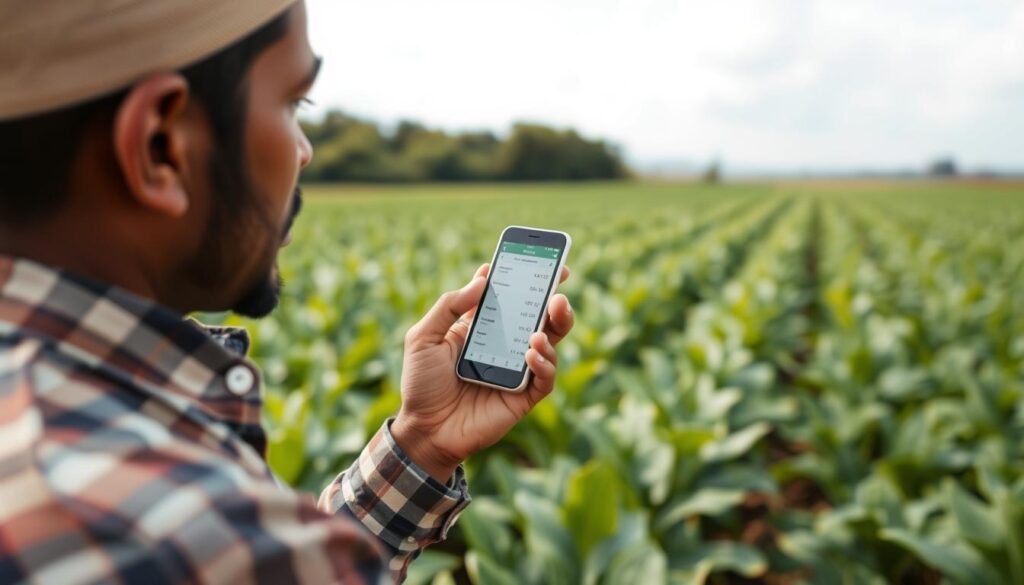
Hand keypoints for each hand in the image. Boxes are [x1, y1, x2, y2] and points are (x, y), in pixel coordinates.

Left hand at [391, 263, 572, 480]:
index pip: (509, 297)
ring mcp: (517, 370)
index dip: (525, 278)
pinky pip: (545, 378)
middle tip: (558, 287)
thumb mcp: (423, 337)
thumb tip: (483, 278)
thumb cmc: (421, 383)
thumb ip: (449, 306)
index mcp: (482, 327)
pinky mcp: (524, 397)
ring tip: (544, 322)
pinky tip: (531, 353)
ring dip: (555, 328)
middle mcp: (504, 345)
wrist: (424, 430)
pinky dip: (545, 363)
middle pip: (539, 317)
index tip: (539, 259)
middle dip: (553, 299)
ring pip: (550, 344)